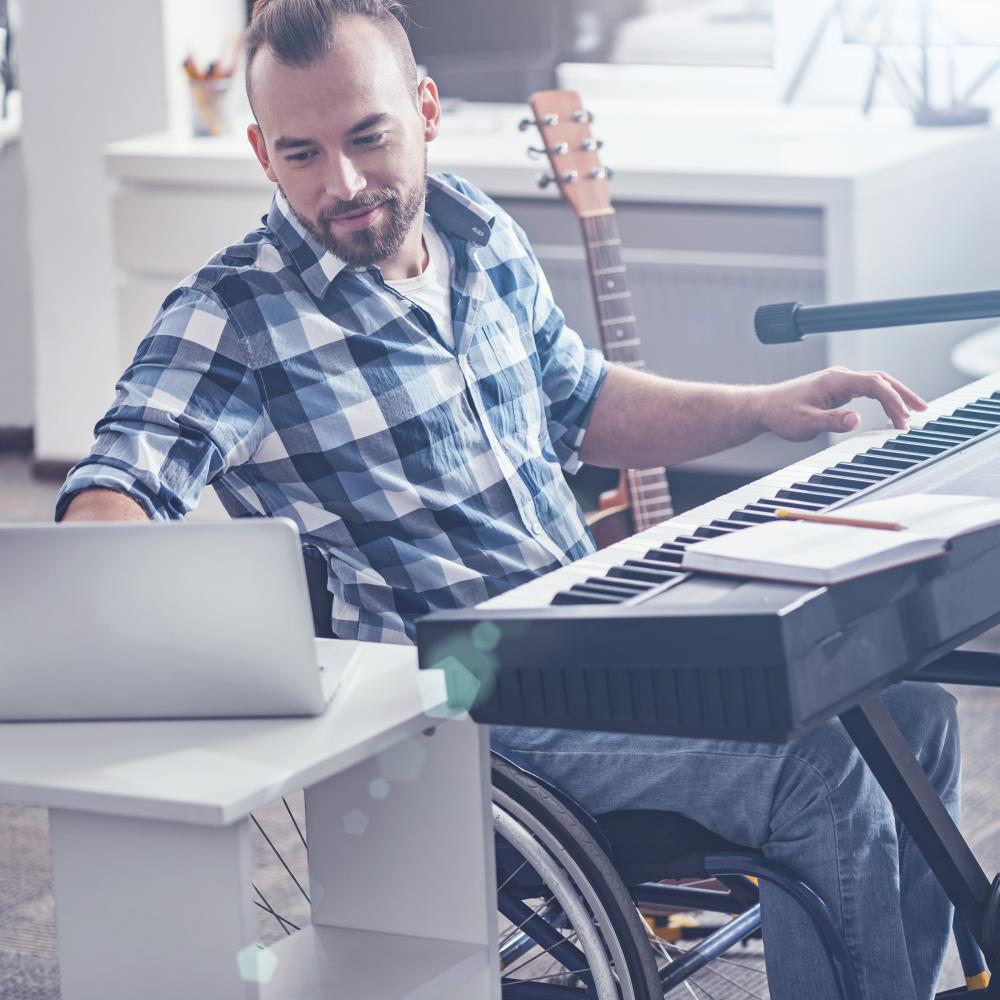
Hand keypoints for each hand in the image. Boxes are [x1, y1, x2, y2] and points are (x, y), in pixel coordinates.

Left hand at [757, 366, 927, 441]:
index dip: (892, 400)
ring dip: (895, 396)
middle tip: (921, 411)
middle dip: (903, 394)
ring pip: (876, 384)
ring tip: (912, 413)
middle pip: (881, 380)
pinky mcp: (837, 389)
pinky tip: (891, 410)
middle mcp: (840, 376)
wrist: (764, 407)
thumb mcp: (806, 422)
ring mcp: (840, 382)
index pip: (874, 384)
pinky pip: (867, 390)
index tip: (902, 419)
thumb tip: (857, 420)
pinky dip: (882, 399)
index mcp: (836, 380)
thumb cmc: (782, 413)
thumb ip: (833, 421)